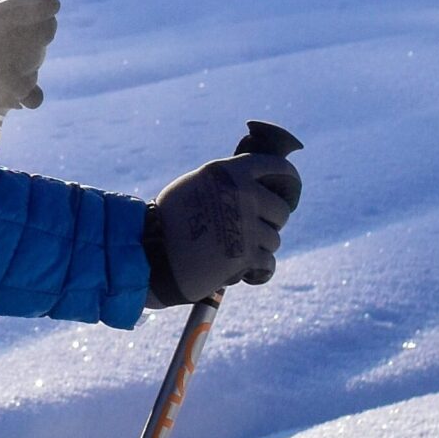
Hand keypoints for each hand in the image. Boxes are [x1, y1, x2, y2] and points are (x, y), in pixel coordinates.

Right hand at [144, 151, 303, 306]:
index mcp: (228, 171)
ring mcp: (246, 224)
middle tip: (246, 230)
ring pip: (274, 239)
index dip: (288, 179)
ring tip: (229, 250)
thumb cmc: (168, 220)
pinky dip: (257, 271)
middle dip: (268, 222)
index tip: (288, 189)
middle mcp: (241, 193)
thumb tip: (257, 183)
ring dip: (256, 248)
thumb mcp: (195, 185)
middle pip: (281, 209)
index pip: (277, 166)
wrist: (149, 253)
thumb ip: (226, 181)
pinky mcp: (247, 254)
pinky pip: (268, 263)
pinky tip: (242, 271)